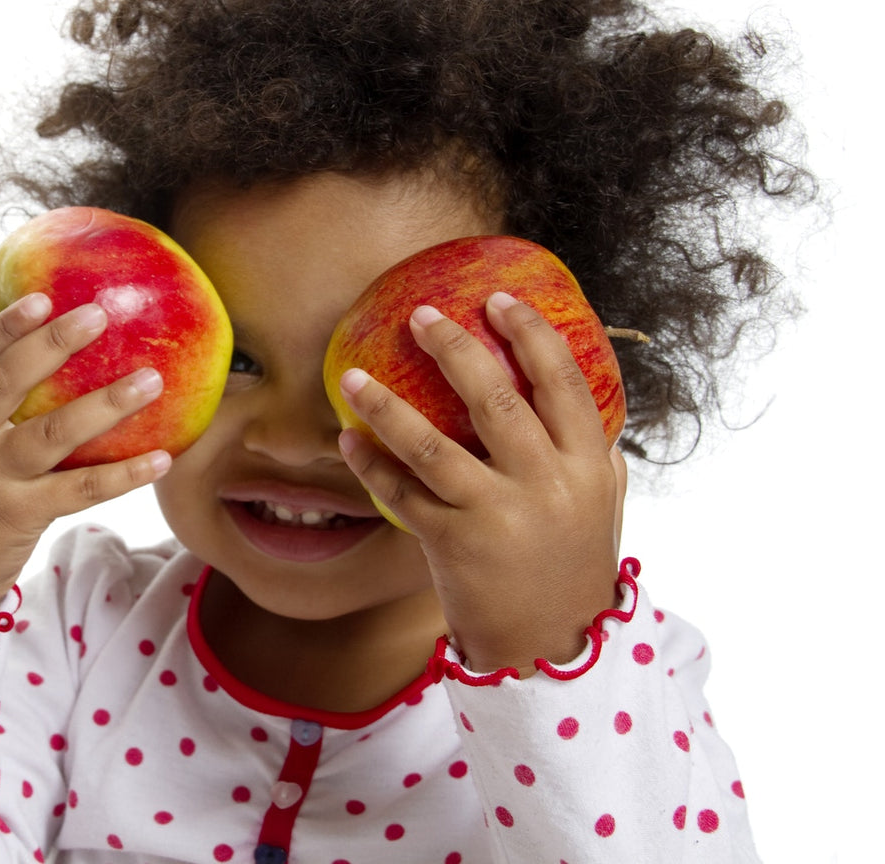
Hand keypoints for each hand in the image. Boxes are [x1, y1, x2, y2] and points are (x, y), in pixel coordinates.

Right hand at [0, 293, 170, 670]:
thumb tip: (32, 349)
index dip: (5, 326)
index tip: (44, 298)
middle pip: (6, 381)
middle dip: (53, 344)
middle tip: (100, 315)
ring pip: (51, 432)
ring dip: (106, 402)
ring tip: (151, 379)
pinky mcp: (17, 516)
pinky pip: (80, 488)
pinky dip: (123, 473)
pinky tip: (160, 456)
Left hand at [336, 292, 623, 675]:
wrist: (552, 649)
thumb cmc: (572, 568)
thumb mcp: (601, 507)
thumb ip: (593, 455)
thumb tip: (579, 399)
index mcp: (589, 465)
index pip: (563, 382)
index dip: (531, 335)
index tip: (498, 300)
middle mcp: (546, 484)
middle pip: (495, 399)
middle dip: (453, 348)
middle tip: (419, 315)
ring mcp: (498, 516)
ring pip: (432, 446)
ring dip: (386, 406)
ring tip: (350, 376)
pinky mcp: (454, 545)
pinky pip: (401, 495)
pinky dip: (370, 466)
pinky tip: (348, 440)